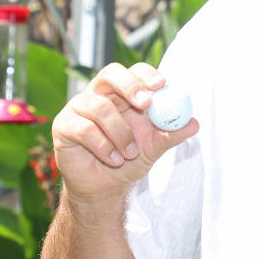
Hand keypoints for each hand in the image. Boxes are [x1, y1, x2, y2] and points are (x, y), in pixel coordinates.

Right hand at [51, 62, 198, 203]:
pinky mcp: (64, 126)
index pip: (133, 71)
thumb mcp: (154, 147)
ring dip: (120, 133)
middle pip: (109, 74)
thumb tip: (194, 123)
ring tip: (129, 153)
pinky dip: (103, 146)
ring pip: (99, 107)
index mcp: (122, 93)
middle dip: (129, 86)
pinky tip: (113, 159)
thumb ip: (171, 133)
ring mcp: (78, 108)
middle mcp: (99, 94)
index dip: (145, 74)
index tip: (161, 85)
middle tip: (146, 103)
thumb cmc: (129, 160)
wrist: (105, 187)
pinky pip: (84, 129)